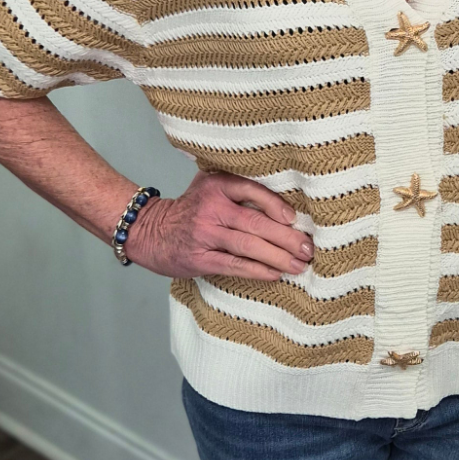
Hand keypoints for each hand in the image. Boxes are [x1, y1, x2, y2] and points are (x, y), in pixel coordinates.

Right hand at [124, 170, 312, 280]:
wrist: (150, 231)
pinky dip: (258, 271)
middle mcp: (211, 208)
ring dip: (278, 257)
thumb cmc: (191, 209)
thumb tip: (285, 204)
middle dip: (287, 237)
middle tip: (308, 248)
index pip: (253, 190)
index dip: (277, 205)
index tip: (295, 219)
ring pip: (249, 246)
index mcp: (216, 185)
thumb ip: (239, 187)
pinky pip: (235, 265)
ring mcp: (205, 234)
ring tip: (299, 265)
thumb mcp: (209, 185)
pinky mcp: (200, 259)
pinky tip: (275, 274)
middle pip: (256, 222)